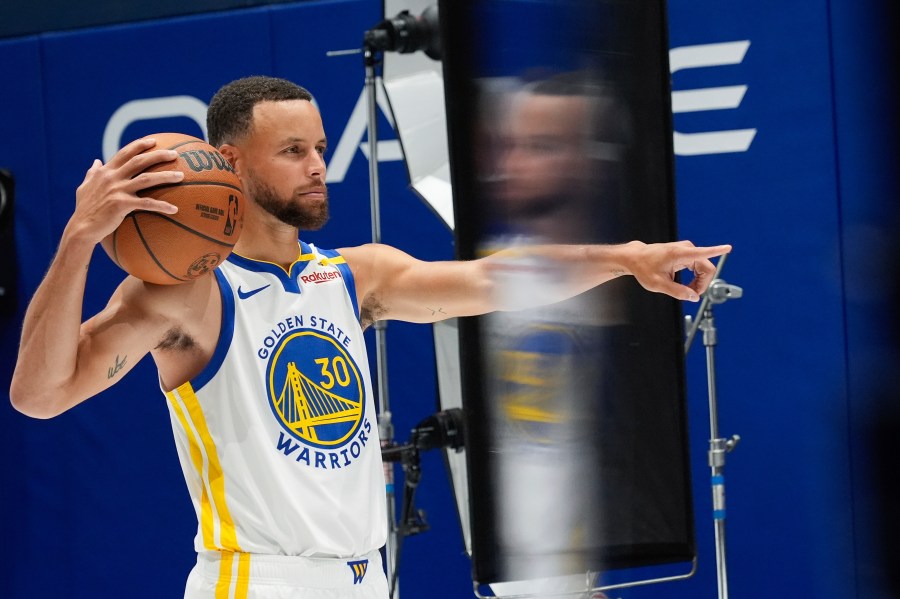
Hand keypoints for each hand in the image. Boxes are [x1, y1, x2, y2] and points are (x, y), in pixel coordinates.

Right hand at [67, 137, 183, 243]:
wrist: (81, 228)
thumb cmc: (84, 209)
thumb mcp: (84, 187)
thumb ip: (92, 173)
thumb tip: (96, 161)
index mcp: (106, 172)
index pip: (125, 153)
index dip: (139, 145)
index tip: (154, 141)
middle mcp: (112, 177)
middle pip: (140, 161)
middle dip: (158, 155)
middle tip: (175, 154)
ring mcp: (118, 190)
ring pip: (147, 179)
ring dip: (166, 176)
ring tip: (181, 176)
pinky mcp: (122, 204)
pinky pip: (147, 203)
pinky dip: (162, 206)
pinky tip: (175, 209)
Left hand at [626, 240, 731, 301]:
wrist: (635, 258)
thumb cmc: (643, 268)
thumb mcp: (658, 285)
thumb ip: (677, 292)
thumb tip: (694, 297)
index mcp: (680, 254)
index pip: (703, 252)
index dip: (717, 251)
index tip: (728, 247)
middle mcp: (686, 249)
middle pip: (707, 269)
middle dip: (702, 284)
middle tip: (690, 295)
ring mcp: (687, 250)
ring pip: (704, 269)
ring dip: (698, 282)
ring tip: (685, 290)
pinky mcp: (686, 253)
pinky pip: (698, 268)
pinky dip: (694, 278)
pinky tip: (684, 284)